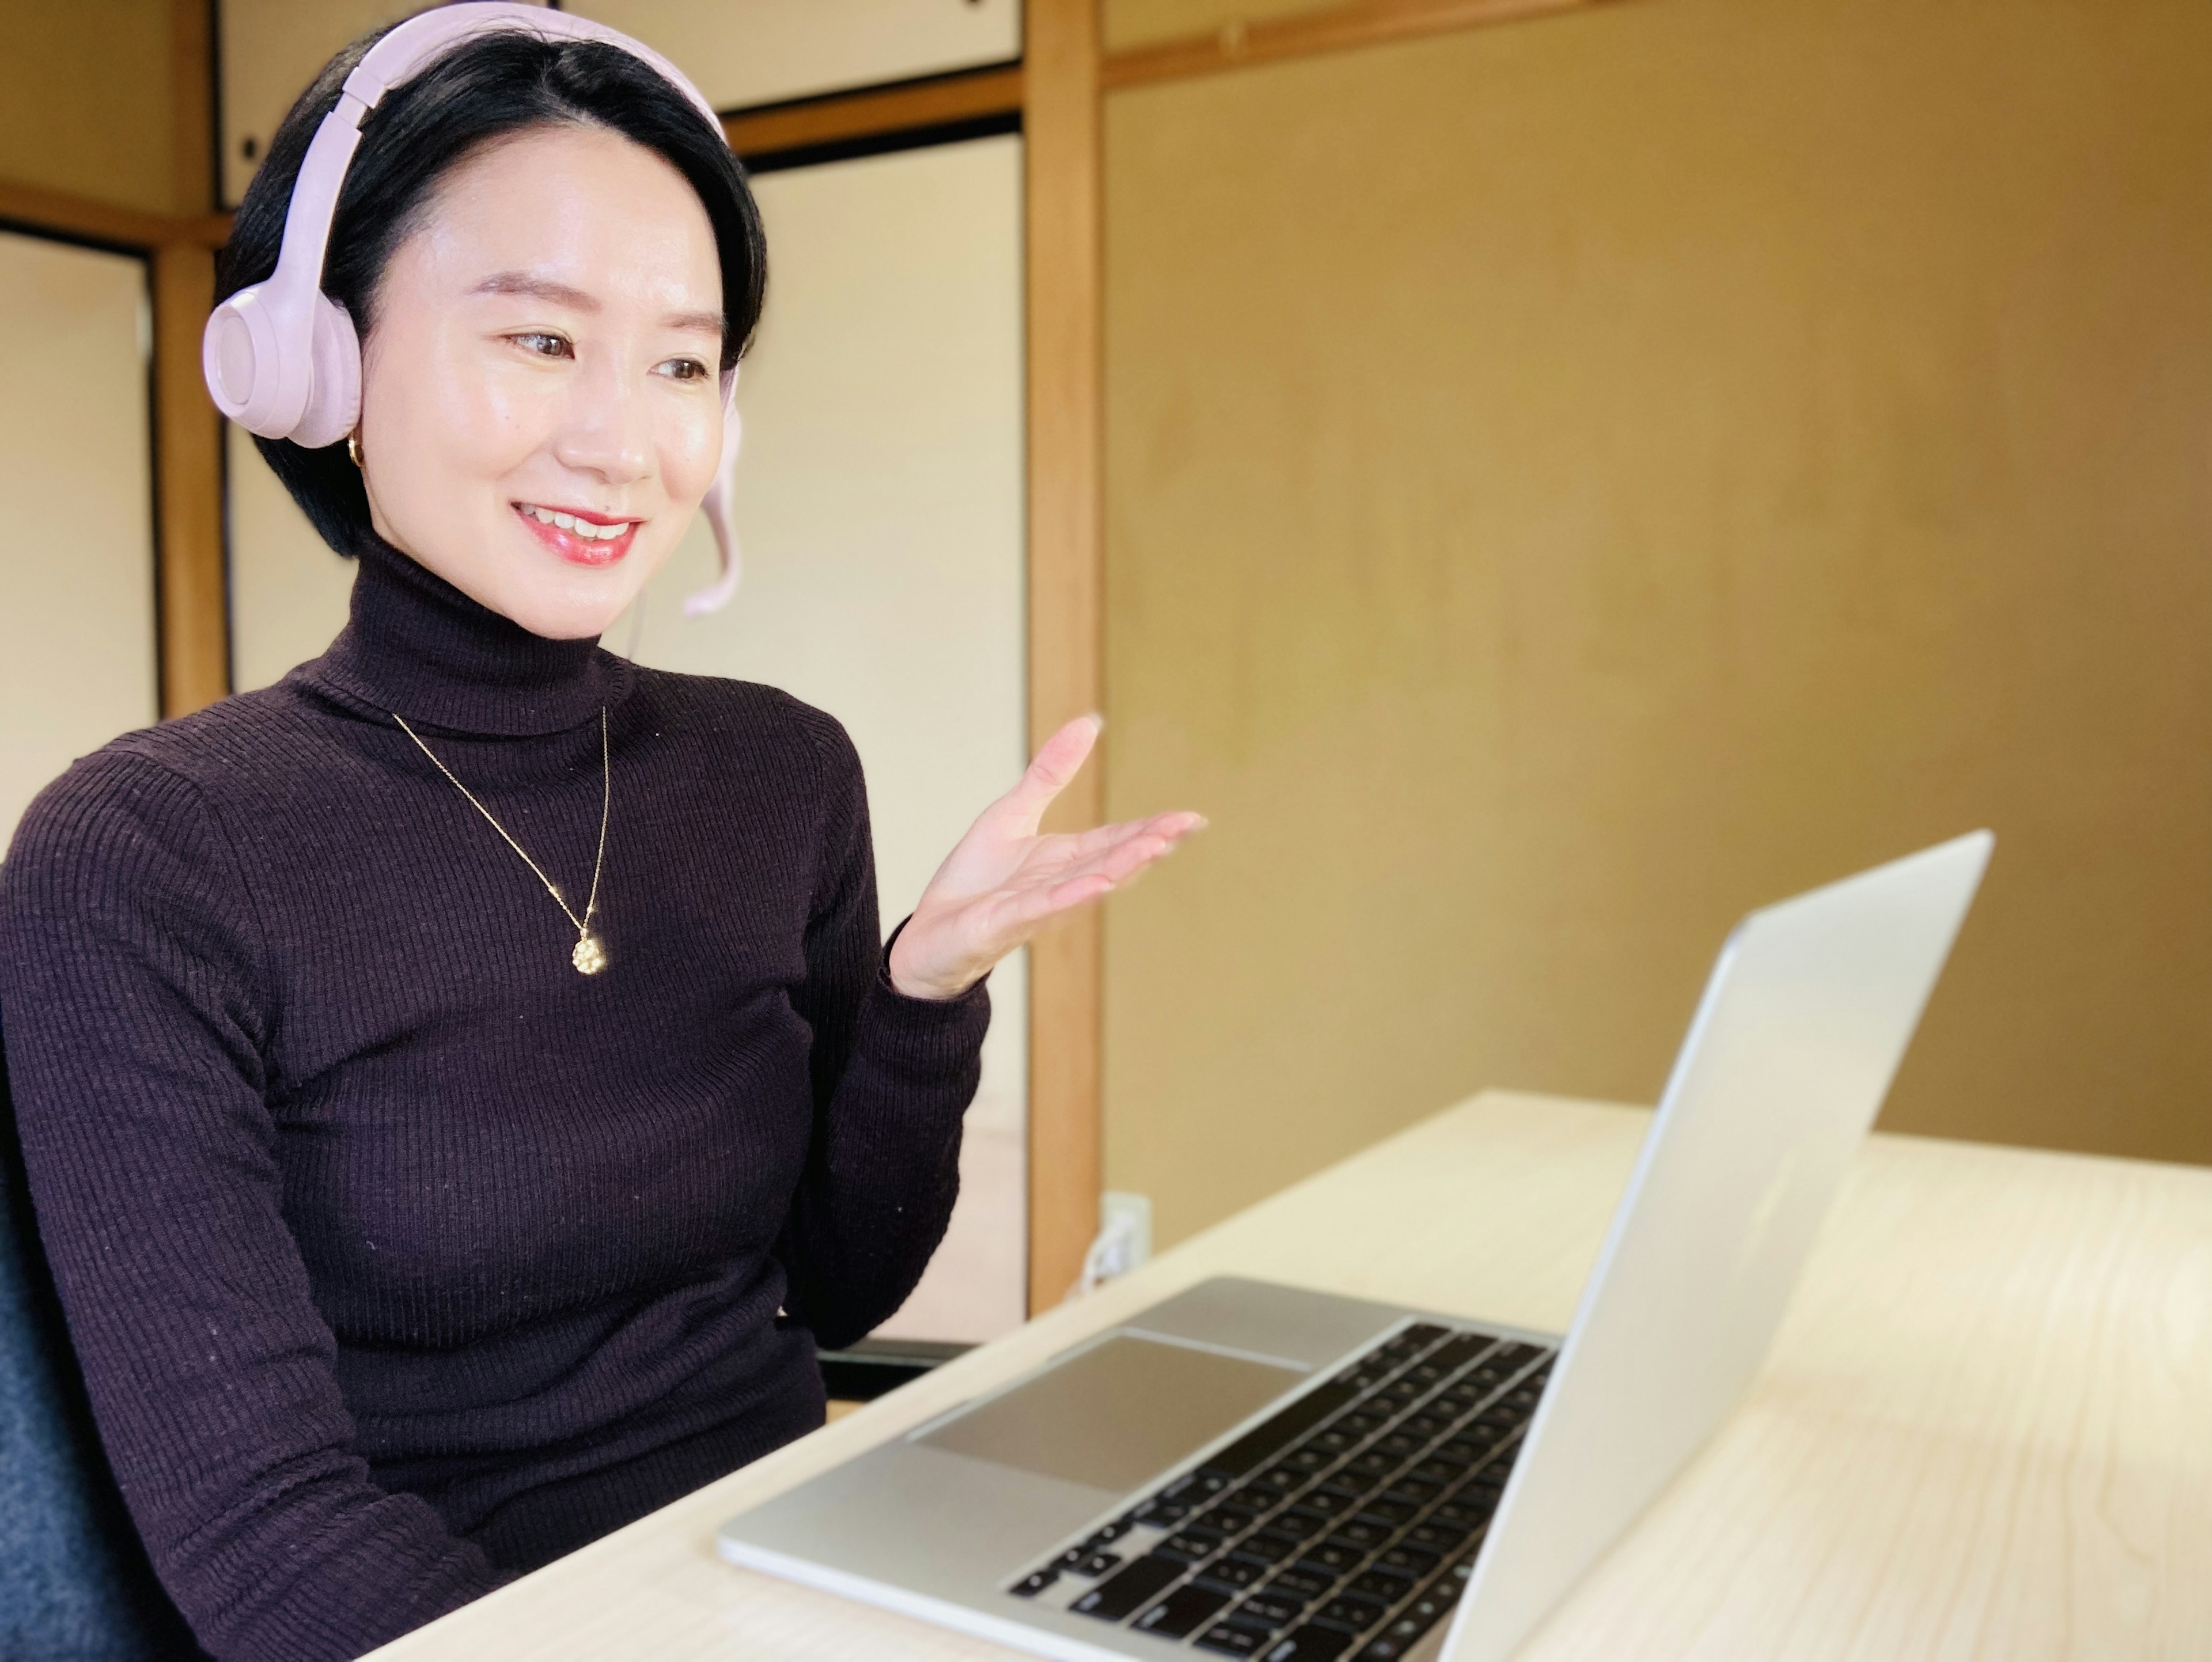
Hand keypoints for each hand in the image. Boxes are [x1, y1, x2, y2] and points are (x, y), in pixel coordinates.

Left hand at [886, 716, 1204, 1000]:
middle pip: (1113, 859)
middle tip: (1187, 826)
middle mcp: (1061, 884)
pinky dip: (1071, 895)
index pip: (1117, 840)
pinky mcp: (1006, 922)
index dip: (1153, 828)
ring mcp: (1037, 906)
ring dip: (1122, 866)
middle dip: (1150, 843)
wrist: (929, 936)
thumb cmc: (974, 882)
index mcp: (1066, 860)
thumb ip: (1050, 773)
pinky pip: (1042, 905)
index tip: (1191, 818)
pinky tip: (1097, 883)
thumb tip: (1089, 723)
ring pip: (1087, 883)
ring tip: (1156, 846)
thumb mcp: (1012, 813)